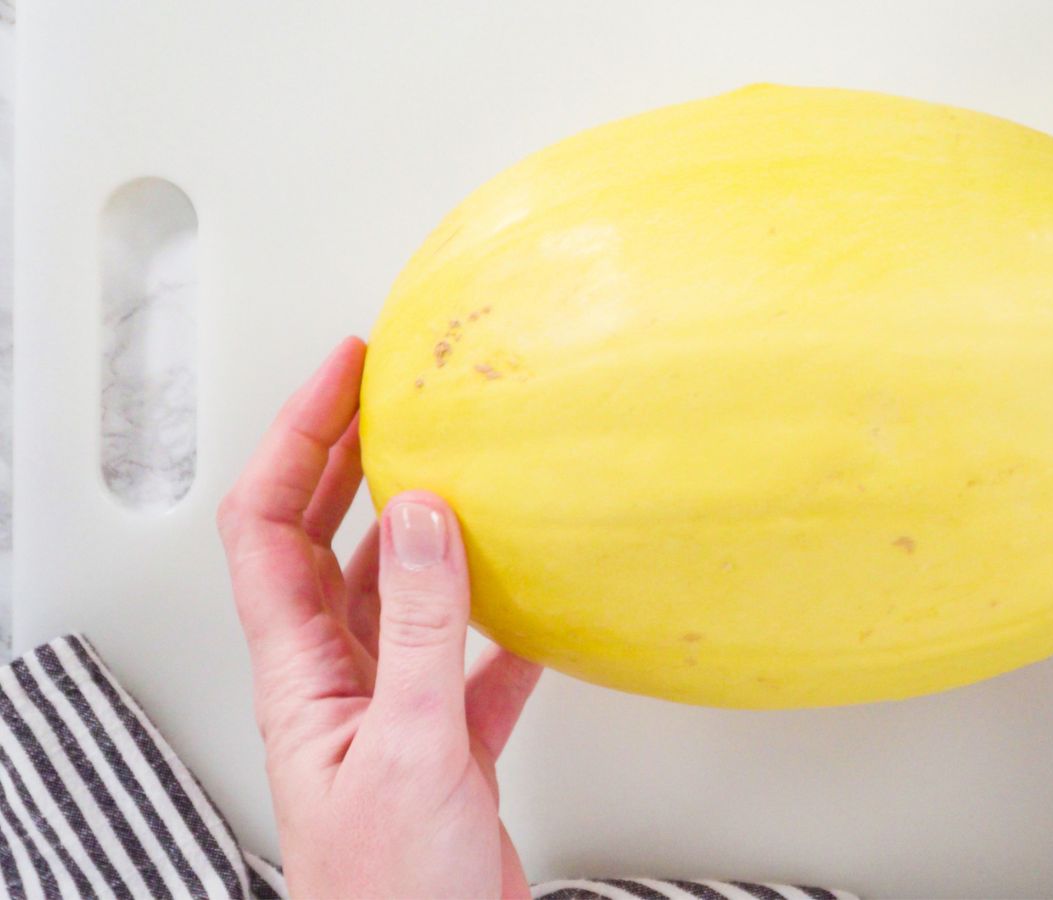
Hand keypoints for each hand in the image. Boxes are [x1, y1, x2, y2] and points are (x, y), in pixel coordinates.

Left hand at [216, 338, 541, 897]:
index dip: (295, 438)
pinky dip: (498, 618)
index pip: (267, 526)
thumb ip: (419, 628)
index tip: (346, 375)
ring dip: (418, 525)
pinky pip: (467, 655)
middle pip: (321, 540)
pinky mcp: (444, 741)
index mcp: (299, 674)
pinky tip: (535, 601)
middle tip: (391, 392)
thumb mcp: (408, 746)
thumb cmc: (388, 892)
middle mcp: (335, 679)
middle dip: (344, 457)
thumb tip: (423, 514)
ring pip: (394, 590)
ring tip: (456, 467)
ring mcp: (390, 707)